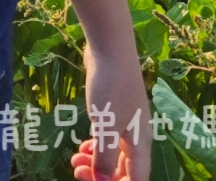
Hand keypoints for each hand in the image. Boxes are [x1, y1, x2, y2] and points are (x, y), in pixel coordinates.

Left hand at [69, 43, 150, 180]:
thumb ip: (104, 156)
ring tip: (75, 159)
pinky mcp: (114, 109)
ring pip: (113, 153)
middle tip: (77, 170)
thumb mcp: (106, 125)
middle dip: (101, 175)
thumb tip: (101, 179)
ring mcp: (126, 121)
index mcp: (140, 144)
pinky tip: (83, 145)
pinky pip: (108, 137)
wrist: (110, 48)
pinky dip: (96, 145)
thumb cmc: (111, 88)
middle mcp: (136, 136)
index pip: (136, 179)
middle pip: (123, 169)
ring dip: (96, 161)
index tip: (93, 180)